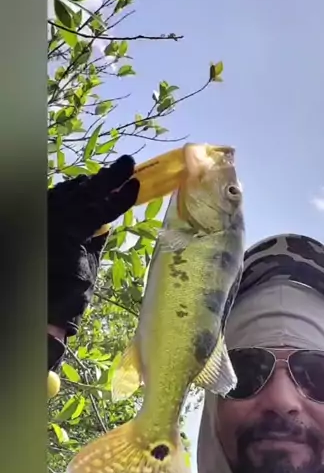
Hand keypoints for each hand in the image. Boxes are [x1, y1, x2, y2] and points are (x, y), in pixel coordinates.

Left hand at [48, 155, 138, 338]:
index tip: (136, 184)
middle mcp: (54, 219)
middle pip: (83, 193)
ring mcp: (45, 217)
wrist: (38, 309)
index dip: (119, 198)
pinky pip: (54, 199)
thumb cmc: (62, 299)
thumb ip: (95, 247)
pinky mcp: (41, 219)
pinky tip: (79, 189)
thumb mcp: (85, 275)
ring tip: (107, 175)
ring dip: (88, 185)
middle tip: (128, 164)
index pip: (99, 209)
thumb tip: (105, 227)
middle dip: (107, 179)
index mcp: (69, 232)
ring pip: (66, 193)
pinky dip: (69, 193)